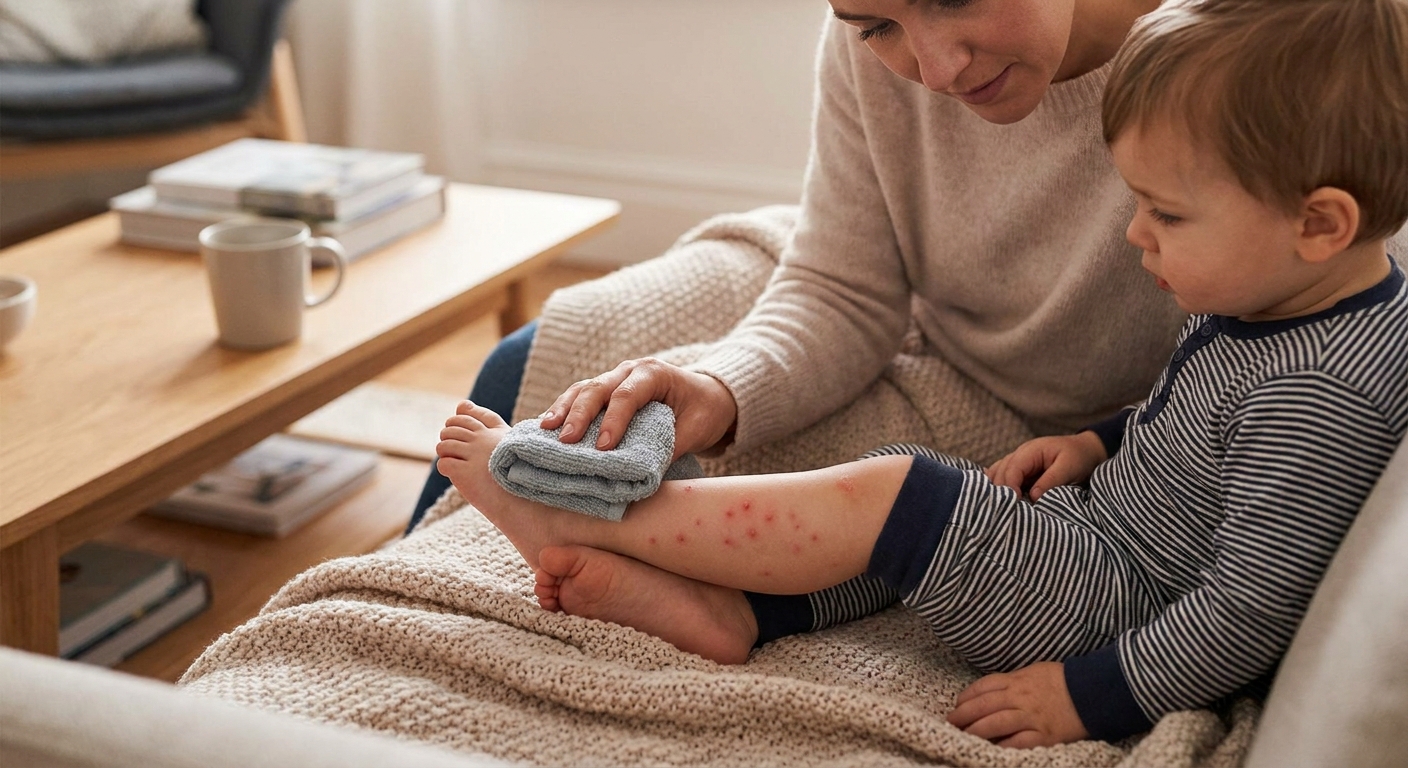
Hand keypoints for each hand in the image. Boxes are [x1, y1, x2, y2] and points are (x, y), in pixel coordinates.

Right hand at [539, 357, 737, 459]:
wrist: (708, 396)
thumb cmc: (705, 410)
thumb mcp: (697, 430)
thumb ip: (671, 448)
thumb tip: (641, 473)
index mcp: (654, 374)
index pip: (628, 395)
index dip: (613, 421)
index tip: (604, 447)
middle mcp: (630, 370)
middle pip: (598, 388)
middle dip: (579, 414)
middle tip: (566, 440)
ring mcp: (615, 378)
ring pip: (583, 389)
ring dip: (564, 409)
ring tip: (545, 430)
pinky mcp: (606, 391)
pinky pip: (581, 397)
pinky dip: (564, 411)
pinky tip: (548, 427)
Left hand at [947, 662, 1088, 747]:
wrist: (1093, 692)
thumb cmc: (1063, 680)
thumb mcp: (1034, 672)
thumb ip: (1013, 680)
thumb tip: (991, 690)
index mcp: (1017, 681)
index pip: (983, 687)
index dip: (966, 697)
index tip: (956, 705)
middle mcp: (1020, 698)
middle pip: (984, 706)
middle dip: (963, 715)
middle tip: (951, 722)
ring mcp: (1031, 718)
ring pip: (995, 724)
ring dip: (975, 730)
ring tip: (963, 735)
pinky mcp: (1044, 736)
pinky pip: (1017, 743)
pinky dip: (1001, 746)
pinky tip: (989, 749)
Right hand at [985, 432, 1105, 500]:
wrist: (1087, 451)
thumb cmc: (1079, 457)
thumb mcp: (1069, 467)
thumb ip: (1051, 480)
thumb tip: (1033, 497)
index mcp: (1031, 450)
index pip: (1012, 468)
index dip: (1010, 486)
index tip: (1015, 504)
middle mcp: (1019, 455)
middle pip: (1000, 472)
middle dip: (1001, 491)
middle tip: (1007, 512)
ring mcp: (1018, 463)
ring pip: (997, 475)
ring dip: (997, 490)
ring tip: (1001, 508)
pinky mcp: (1021, 473)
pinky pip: (1003, 478)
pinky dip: (1000, 488)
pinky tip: (998, 500)